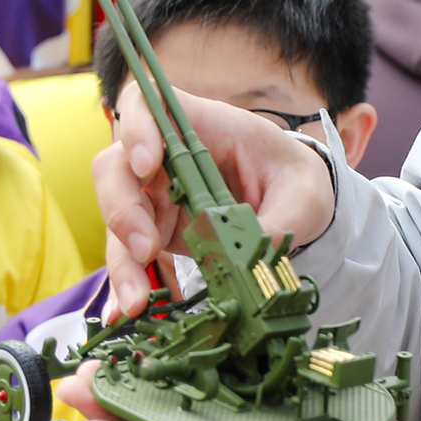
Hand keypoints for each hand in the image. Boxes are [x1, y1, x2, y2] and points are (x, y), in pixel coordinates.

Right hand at [92, 84, 336, 315]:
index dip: (136, 129)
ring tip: (137, 304)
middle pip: (116, 169)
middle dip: (123, 210)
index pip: (147, 107)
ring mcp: (154, 196)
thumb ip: (283, 219)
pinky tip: (129, 312)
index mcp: (200, 126)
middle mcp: (163, 158)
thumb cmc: (293, 180)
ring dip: (123, 262)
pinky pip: (131, 256)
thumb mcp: (303, 195)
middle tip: (147, 250)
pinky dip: (130, 285)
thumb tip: (254, 255)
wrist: (293, 202)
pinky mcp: (154, 231)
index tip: (147, 164)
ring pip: (118, 221)